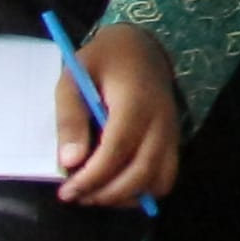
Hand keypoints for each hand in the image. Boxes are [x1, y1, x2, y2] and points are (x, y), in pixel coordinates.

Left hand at [55, 22, 182, 209]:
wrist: (142, 44)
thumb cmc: (103, 60)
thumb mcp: (74, 78)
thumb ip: (70, 119)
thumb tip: (70, 162)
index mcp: (135, 103)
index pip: (117, 151)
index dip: (92, 177)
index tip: (66, 191)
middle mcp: (160, 121)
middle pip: (141, 172)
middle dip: (105, 193)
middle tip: (75, 196)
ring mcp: (171, 132)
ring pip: (159, 180)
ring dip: (127, 196)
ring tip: (95, 193)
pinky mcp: (173, 139)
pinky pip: (166, 176)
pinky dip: (143, 190)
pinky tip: (116, 187)